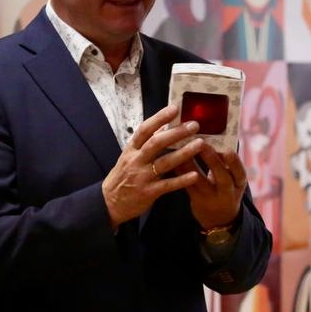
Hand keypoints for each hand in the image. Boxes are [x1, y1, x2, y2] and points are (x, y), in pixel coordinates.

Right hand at [102, 104, 203, 227]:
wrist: (110, 203)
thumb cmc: (123, 176)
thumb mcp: (130, 156)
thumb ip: (146, 142)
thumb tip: (162, 125)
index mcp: (131, 149)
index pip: (145, 129)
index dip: (159, 118)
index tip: (174, 108)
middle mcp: (136, 160)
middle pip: (156, 143)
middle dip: (176, 133)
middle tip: (194, 125)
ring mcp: (142, 177)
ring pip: (164, 163)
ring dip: (183, 153)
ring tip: (200, 144)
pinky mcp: (149, 193)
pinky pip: (167, 185)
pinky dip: (181, 180)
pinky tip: (195, 174)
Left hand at [177, 144, 246, 229]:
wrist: (219, 219)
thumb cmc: (225, 188)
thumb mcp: (233, 178)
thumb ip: (226, 161)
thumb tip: (215, 132)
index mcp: (239, 184)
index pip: (240, 172)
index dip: (234, 162)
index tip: (227, 149)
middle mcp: (227, 192)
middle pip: (222, 177)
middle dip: (213, 160)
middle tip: (202, 143)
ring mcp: (211, 198)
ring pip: (200, 181)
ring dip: (190, 163)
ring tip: (182, 147)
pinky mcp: (196, 200)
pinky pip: (186, 184)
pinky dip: (180, 171)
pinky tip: (171, 158)